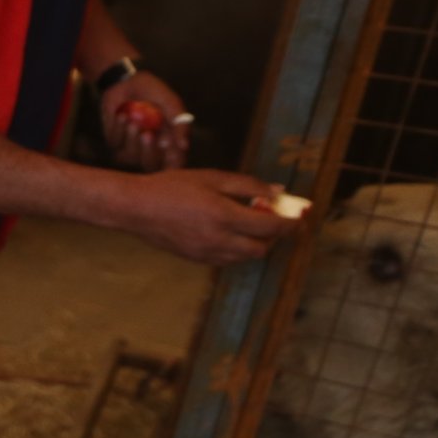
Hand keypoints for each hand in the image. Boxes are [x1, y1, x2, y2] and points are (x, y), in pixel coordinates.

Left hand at [99, 71, 190, 170]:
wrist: (127, 81)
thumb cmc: (153, 92)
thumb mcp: (170, 103)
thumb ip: (179, 123)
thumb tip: (184, 146)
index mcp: (170, 143)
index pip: (174, 164)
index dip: (172, 163)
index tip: (169, 149)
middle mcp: (151, 150)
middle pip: (151, 165)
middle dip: (148, 151)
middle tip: (148, 134)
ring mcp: (131, 148)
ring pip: (132, 156)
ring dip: (131, 138)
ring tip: (132, 120)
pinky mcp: (115, 142)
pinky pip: (116, 143)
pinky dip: (119, 129)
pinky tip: (122, 116)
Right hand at [119, 168, 298, 265]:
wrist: (136, 208)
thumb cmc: (172, 187)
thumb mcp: (212, 177)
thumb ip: (248, 185)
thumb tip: (277, 190)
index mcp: (225, 216)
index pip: (271, 227)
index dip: (291, 224)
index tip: (301, 218)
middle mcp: (219, 240)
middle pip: (262, 248)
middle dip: (273, 236)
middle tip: (271, 218)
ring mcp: (208, 254)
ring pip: (246, 257)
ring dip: (255, 244)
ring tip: (248, 224)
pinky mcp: (197, 260)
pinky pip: (228, 260)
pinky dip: (237, 249)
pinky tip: (228, 232)